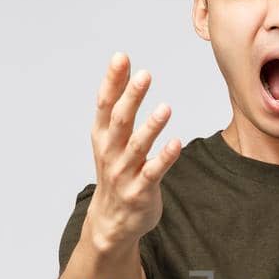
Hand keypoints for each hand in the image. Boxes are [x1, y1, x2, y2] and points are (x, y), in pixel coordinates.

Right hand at [86, 52, 180, 250]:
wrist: (111, 221)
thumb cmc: (114, 170)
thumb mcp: (109, 137)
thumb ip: (117, 102)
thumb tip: (122, 63)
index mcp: (101, 136)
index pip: (104, 104)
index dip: (112, 81)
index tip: (121, 57)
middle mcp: (110, 152)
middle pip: (120, 121)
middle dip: (131, 97)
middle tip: (144, 75)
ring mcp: (124, 173)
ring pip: (137, 147)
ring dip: (151, 127)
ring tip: (166, 108)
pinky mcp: (140, 191)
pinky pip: (153, 173)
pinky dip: (164, 158)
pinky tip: (177, 144)